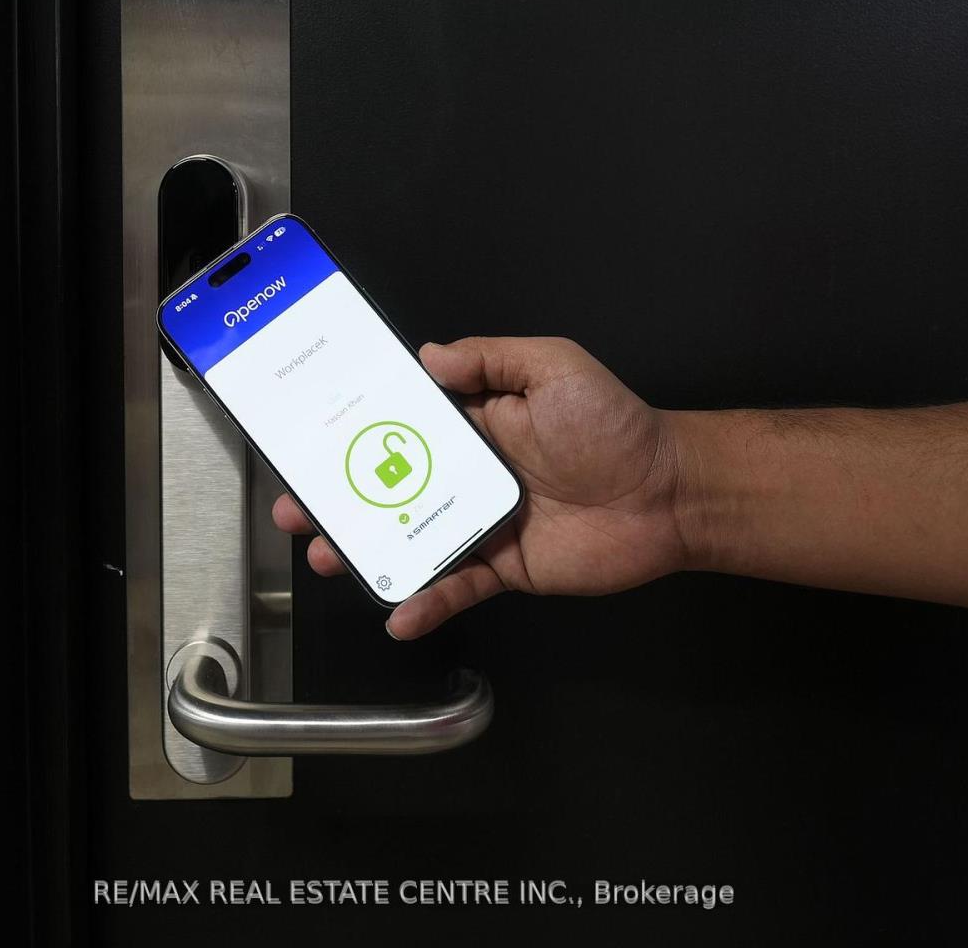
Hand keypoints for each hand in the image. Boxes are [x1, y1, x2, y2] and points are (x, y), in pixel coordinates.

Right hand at [271, 336, 691, 637]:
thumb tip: (429, 354)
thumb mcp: (554, 367)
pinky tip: (399, 612)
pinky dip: (425, 601)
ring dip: (366, 550)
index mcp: (477, 423)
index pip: (403, 425)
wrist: (670, 493)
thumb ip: (491, 357)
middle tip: (297, 508)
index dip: (356, 433)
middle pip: (390, 486)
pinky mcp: (505, 566)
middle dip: (339, 497)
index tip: (312, 439)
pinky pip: (456, 584)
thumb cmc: (617, 425)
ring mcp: (484, 523)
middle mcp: (471, 473)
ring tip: (325, 555)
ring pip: (410, 539)